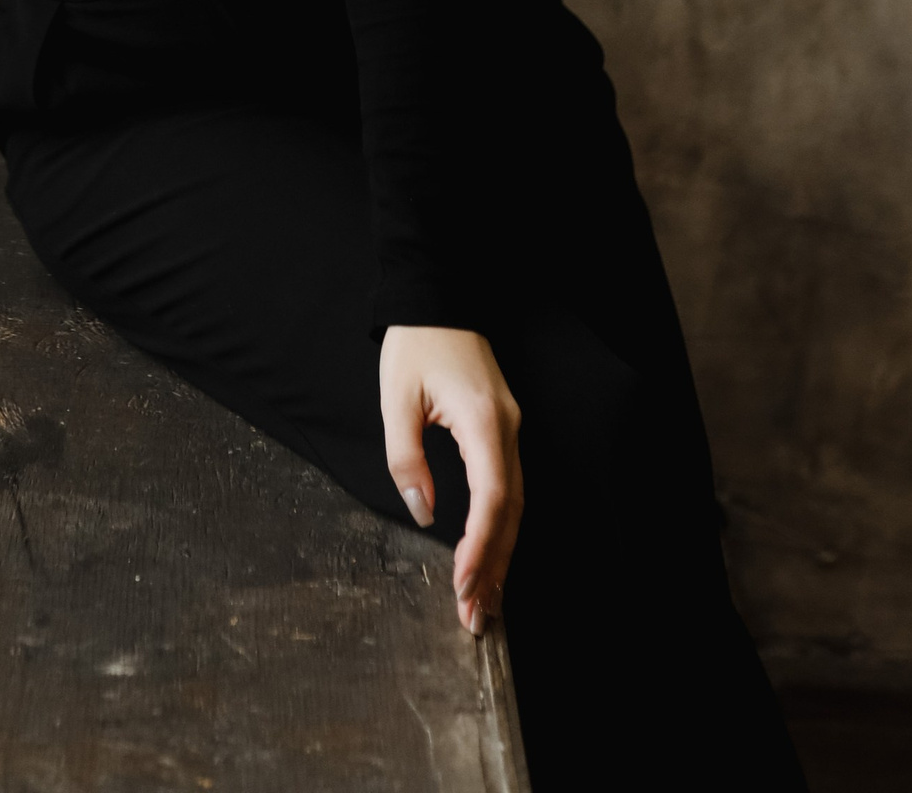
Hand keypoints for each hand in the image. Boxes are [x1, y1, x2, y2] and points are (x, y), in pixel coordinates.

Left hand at [380, 324, 523, 635]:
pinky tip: (488, 555)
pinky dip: (500, 528)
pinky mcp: (502, 429)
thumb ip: (406, 459)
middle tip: (476, 615)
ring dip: (500, 553)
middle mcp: (506, 428)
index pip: (492, 498)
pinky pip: (508, 487)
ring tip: (483, 600)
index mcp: (482, 420)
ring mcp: (510, 428)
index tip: (464, 584)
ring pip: (514, 504)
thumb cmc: (415, 342)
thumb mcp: (396, 398)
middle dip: (495, 566)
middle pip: (511, 511)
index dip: (481, 546)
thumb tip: (423, 512)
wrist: (435, 296)